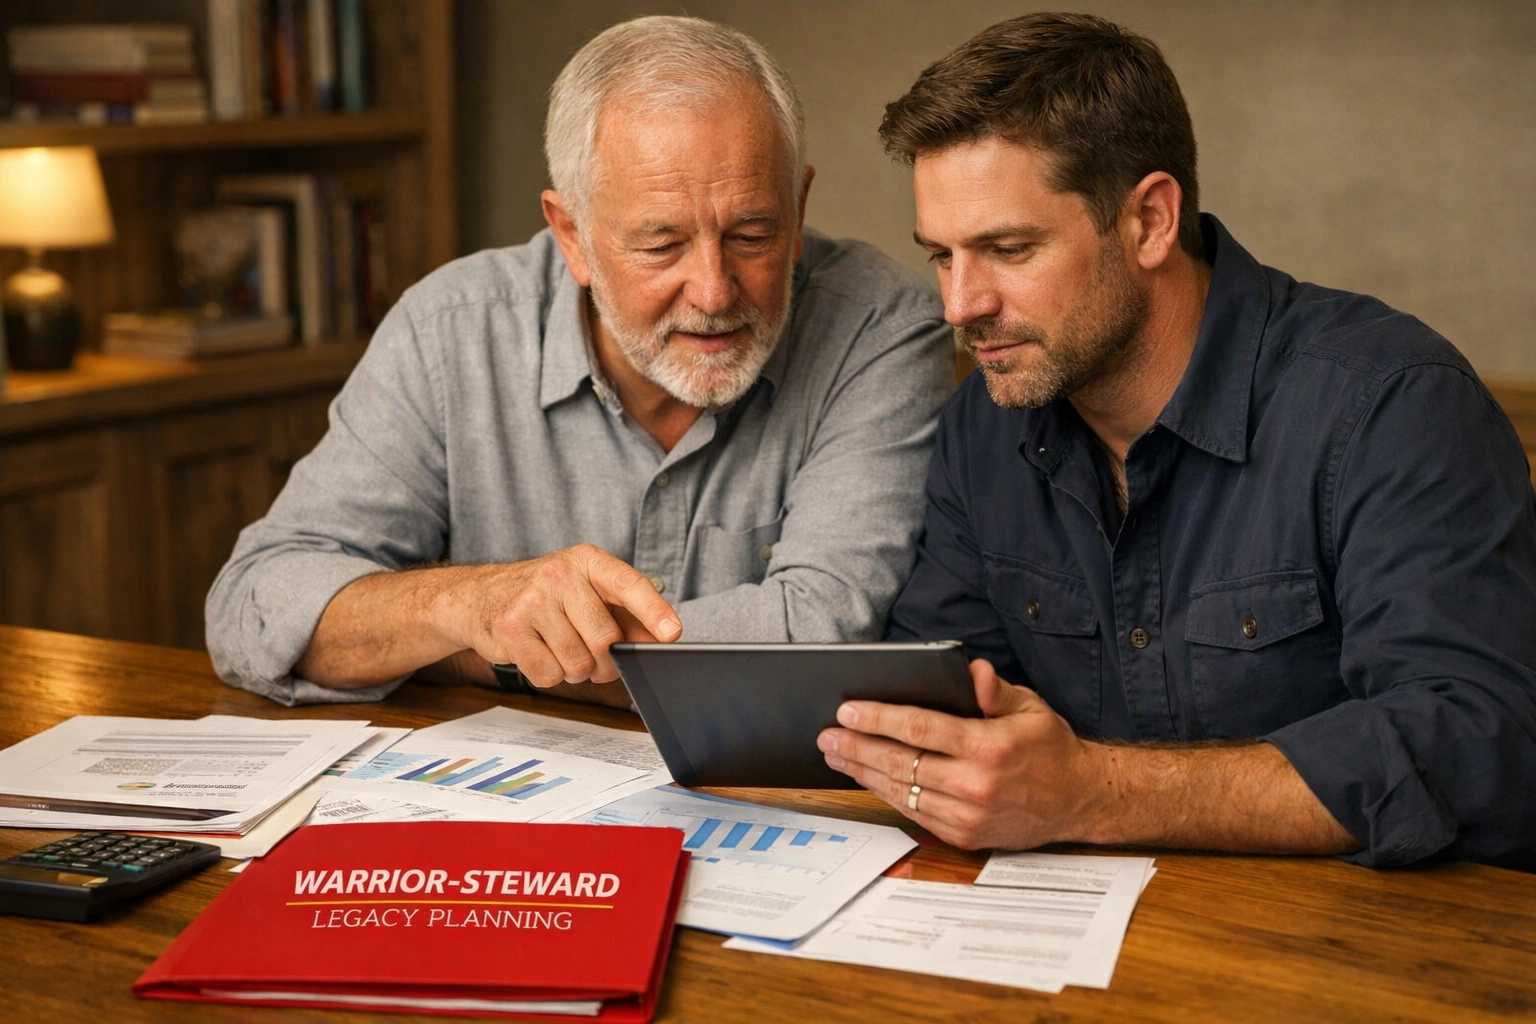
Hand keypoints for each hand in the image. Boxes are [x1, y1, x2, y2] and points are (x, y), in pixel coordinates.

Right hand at [439, 544, 680, 687]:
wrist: (479, 595)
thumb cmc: (545, 596)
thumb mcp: (586, 592)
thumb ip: (625, 613)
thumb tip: (660, 639)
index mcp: (587, 560)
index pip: (627, 584)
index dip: (653, 611)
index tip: (672, 633)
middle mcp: (559, 574)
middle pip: (605, 638)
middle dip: (606, 661)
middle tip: (597, 659)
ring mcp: (531, 600)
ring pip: (577, 663)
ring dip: (576, 670)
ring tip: (561, 650)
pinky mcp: (509, 628)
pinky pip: (548, 675)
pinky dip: (549, 675)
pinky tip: (539, 653)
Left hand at [817, 659, 1107, 849]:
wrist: (1078, 801)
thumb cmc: (1050, 748)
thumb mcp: (1030, 708)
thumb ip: (995, 690)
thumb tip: (972, 671)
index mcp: (989, 747)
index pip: (920, 729)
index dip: (879, 719)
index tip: (847, 710)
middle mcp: (975, 784)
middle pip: (901, 762)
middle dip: (857, 747)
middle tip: (827, 735)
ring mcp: (968, 814)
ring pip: (901, 791)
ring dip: (863, 772)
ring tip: (836, 755)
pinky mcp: (964, 835)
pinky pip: (913, 812)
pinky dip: (886, 794)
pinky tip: (868, 777)